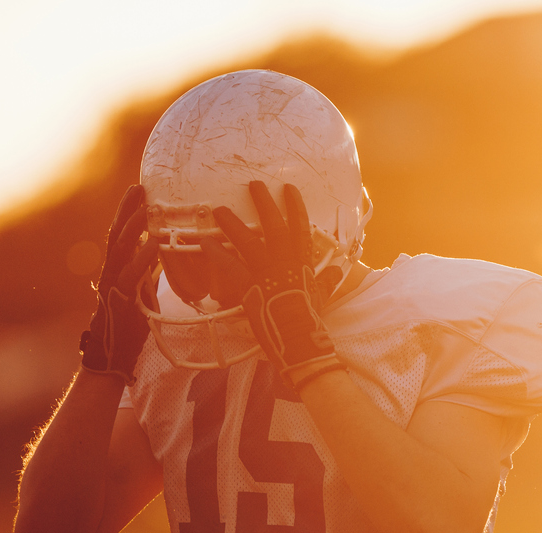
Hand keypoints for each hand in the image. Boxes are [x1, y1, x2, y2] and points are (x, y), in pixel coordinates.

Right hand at [80, 184, 159, 383]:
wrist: (110, 358)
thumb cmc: (127, 328)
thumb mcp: (140, 295)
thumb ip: (147, 276)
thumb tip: (162, 260)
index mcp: (116, 270)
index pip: (120, 234)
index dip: (127, 212)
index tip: (138, 191)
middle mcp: (111, 272)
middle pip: (117, 233)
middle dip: (127, 209)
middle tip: (140, 186)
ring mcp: (114, 285)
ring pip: (121, 249)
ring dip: (134, 227)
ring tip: (146, 207)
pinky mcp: (121, 300)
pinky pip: (132, 275)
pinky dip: (143, 258)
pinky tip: (154, 245)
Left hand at [208, 182, 345, 388]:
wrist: (298, 337)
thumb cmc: (312, 317)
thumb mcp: (323, 295)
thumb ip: (328, 280)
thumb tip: (337, 272)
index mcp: (303, 261)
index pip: (300, 226)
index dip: (294, 205)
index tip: (288, 189)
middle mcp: (285, 261)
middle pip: (273, 225)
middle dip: (264, 203)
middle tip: (254, 185)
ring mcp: (266, 272)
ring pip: (247, 241)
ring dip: (232, 224)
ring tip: (219, 209)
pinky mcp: (249, 286)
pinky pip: (229, 265)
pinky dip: (216, 254)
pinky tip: (204, 242)